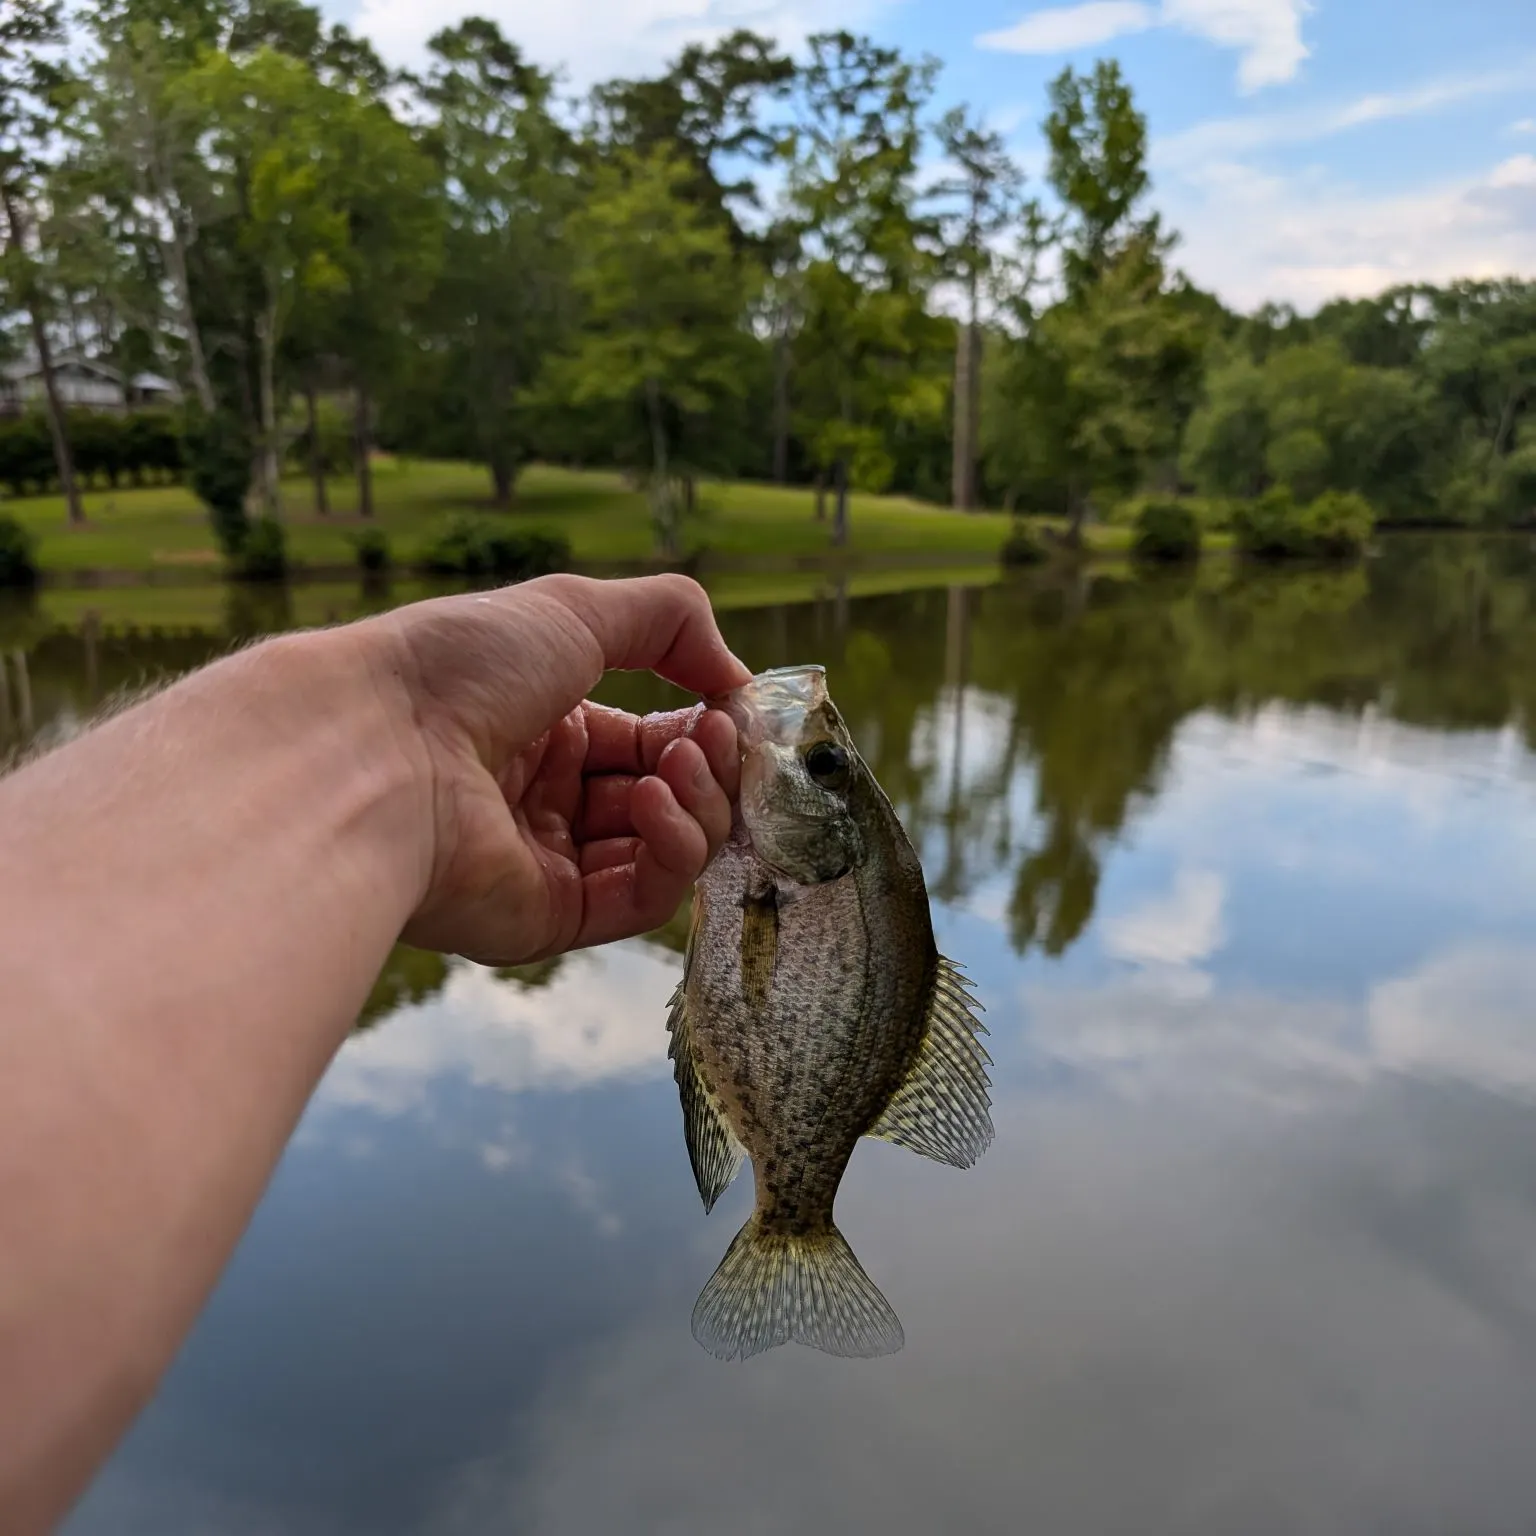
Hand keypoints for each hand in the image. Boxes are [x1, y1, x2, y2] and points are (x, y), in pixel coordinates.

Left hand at [358, 573, 751, 964]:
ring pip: (666, 850)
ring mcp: (548, 862)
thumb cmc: (460, 667)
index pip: (652, 738)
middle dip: (709, 765)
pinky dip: (672, 851)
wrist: (374, 748)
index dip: (703, 727)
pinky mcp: (548, 920)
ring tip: (679, 765)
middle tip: (714, 737)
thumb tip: (737, 676)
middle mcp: (547, 798)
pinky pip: (642, 898)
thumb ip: (670, 620)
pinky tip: (658, 803)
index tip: (735, 709)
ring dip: (698, 804)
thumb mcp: (574, 609)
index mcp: (546, 727)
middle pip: (669, 796)